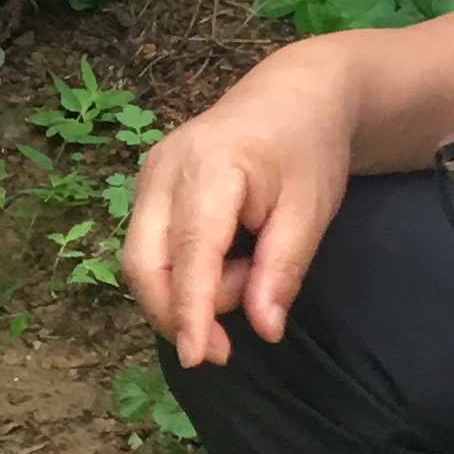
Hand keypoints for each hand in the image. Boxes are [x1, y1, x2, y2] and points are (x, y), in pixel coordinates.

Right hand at [120, 50, 359, 369]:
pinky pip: (149, 250)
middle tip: (231, 337)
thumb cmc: (308, 150)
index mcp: (211, 167)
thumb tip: (264, 330)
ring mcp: (148, 176)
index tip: (197, 358)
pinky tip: (225, 260)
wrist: (293, 96)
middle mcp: (164, 169)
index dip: (190, 310)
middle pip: (145, 263)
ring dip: (188, 290)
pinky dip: (183, 273)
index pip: (191, 253)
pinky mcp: (146, 188)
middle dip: (179, 312)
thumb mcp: (311, 211)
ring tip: (246, 270)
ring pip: (142, 262)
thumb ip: (283, 270)